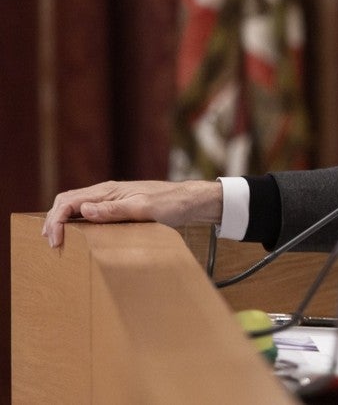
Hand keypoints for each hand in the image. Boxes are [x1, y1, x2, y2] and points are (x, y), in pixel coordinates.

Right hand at [42, 180, 222, 247]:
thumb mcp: (143, 209)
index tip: (55, 241)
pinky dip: (76, 221)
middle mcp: (105, 193)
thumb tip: (83, 211)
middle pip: (67, 202)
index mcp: (107, 191)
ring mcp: (111, 199)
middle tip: (50, 242)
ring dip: (62, 220)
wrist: (190, 200)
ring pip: (76, 206)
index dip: (55, 220)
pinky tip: (77, 233)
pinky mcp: (118, 206)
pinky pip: (89, 211)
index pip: (68, 201)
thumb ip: (114, 210)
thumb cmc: (170, 203)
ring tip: (56, 239)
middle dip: (52, 220)